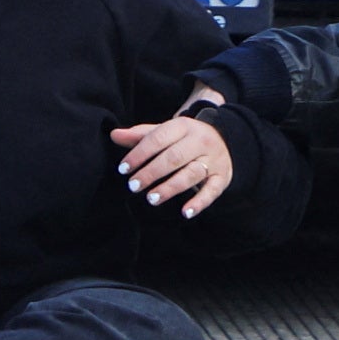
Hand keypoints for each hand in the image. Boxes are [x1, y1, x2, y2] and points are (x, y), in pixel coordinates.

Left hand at [110, 109, 233, 217]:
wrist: (225, 138)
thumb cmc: (185, 138)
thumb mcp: (165, 132)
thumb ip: (140, 136)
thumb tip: (113, 135)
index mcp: (183, 126)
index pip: (158, 139)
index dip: (139, 154)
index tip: (123, 169)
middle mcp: (200, 141)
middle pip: (173, 157)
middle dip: (151, 172)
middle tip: (133, 186)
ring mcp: (213, 160)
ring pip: (191, 174)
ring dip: (170, 188)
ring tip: (151, 198)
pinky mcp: (222, 177)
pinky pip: (212, 191)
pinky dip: (200, 203)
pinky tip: (186, 213)